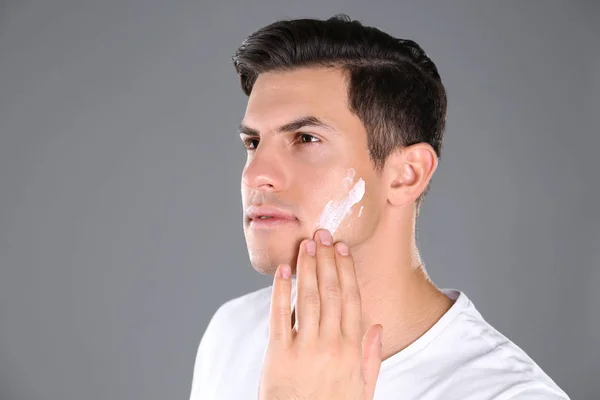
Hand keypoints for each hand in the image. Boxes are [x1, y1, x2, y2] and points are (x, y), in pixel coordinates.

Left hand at [258, 229, 382, 399]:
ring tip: (306, 245)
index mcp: (351, 350)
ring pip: (308, 298)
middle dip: (327, 260)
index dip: (346, 271)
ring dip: (307, 268)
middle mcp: (330, 344)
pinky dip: (281, 291)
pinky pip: (279, 316)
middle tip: (323, 235)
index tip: (342, 249)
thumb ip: (370, 357)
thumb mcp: (362, 389)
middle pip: (330, 292)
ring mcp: (303, 348)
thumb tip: (375, 326)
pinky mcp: (278, 354)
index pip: (351, 300)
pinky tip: (284, 272)